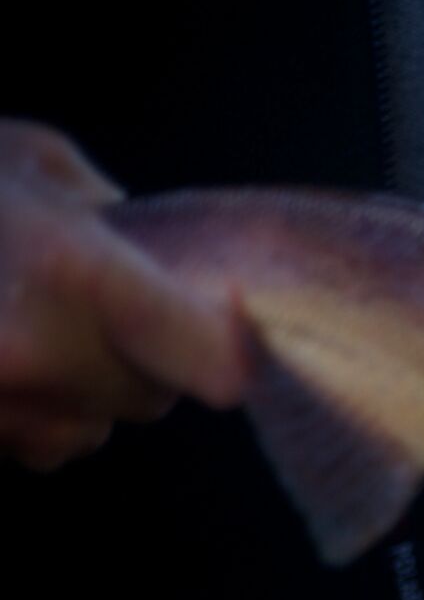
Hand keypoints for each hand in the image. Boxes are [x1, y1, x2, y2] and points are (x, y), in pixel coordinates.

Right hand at [0, 119, 246, 470]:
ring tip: (22, 322)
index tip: (222, 329)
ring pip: (87, 430)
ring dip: (79, 390)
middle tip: (97, 305)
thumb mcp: (24, 158)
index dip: (225, 348)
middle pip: (148, 399)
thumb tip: (162, 259)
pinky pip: (27, 442)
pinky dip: (23, 410)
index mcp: (76, 277)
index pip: (213, 361)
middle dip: (140, 357)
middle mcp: (40, 358)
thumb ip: (109, 212)